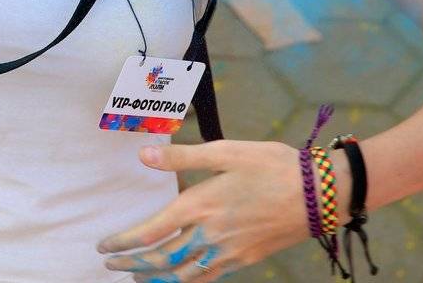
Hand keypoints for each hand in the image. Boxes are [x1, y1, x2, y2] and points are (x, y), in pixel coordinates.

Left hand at [96, 141, 312, 280]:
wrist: (319, 194)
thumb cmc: (271, 166)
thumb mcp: (225, 152)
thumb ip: (181, 158)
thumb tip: (143, 154)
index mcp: (199, 205)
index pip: (150, 232)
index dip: (123, 242)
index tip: (103, 246)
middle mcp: (209, 234)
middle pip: (161, 259)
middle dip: (132, 264)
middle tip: (110, 264)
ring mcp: (228, 252)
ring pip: (182, 275)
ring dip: (155, 278)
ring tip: (136, 277)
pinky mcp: (245, 260)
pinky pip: (208, 278)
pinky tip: (179, 279)